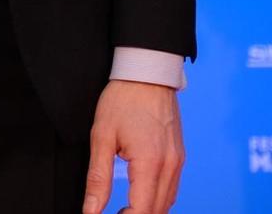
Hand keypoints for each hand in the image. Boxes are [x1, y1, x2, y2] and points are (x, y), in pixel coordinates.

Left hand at [84, 79, 182, 213]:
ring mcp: (178, 161)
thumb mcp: (101, 137)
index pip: (142, 211)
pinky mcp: (179, 156)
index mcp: (150, 163)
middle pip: (157, 211)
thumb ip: (98, 178)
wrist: (147, 72)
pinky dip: (158, 198)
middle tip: (114, 213)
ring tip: (124, 209)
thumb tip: (91, 210)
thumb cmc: (123, 99)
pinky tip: (141, 195)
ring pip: (167, 202)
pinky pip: (172, 188)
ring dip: (148, 210)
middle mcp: (170, 166)